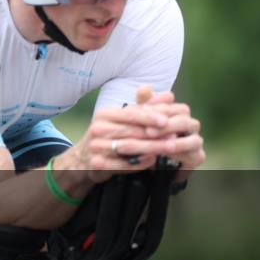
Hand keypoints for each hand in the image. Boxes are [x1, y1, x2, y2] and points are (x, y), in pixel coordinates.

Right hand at [68, 85, 196, 183]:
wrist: (84, 158)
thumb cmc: (110, 135)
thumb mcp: (124, 119)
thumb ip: (146, 108)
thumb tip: (169, 96)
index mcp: (105, 114)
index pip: (130, 113)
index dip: (149, 116)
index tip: (166, 120)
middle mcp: (98, 128)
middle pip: (131, 131)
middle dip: (155, 135)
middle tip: (174, 137)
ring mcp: (96, 146)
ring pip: (128, 147)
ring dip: (150, 148)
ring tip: (168, 148)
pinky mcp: (97, 163)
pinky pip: (121, 164)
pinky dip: (138, 163)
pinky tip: (152, 161)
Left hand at [133, 85, 205, 183]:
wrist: (151, 161)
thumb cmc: (147, 136)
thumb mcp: (141, 120)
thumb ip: (143, 104)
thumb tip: (144, 87)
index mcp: (176, 112)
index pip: (171, 104)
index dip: (156, 106)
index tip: (142, 110)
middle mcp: (189, 124)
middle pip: (184, 119)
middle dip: (166, 124)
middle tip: (149, 131)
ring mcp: (195, 140)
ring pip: (194, 138)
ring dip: (178, 142)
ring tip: (164, 145)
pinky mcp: (198, 156)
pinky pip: (195, 154)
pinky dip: (181, 154)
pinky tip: (169, 155)